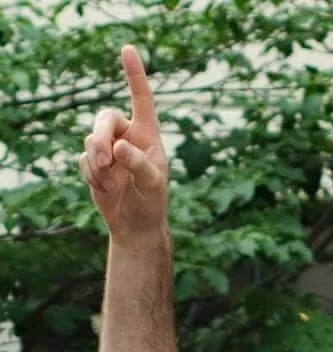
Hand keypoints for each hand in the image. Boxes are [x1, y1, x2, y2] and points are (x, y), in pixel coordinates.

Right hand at [79, 46, 168, 240]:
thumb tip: (118, 147)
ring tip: (110, 183)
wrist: (136, 226)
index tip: (128, 49)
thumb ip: (139, 163)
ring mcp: (108, 148)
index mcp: (147, 134)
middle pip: (104, 118)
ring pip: (91, 139)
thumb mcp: (153, 184)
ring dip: (97, 162)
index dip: (135, 74)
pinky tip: (106, 190)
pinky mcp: (93, 163)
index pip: (141, 98)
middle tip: (103, 159)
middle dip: (100, 136)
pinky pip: (84, 160)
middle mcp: (126, 135)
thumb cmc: (152, 202)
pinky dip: (93, 176)